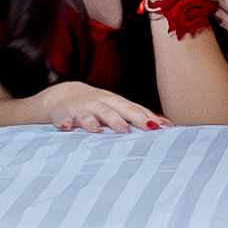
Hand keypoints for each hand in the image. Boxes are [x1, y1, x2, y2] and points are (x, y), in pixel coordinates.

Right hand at [18, 77, 163, 132]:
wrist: (61, 97)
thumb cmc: (95, 106)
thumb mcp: (115, 109)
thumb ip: (137, 116)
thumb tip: (166, 124)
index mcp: (116, 102)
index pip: (136, 109)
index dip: (151, 117)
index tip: (166, 128)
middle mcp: (103, 102)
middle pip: (123, 108)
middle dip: (137, 117)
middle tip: (151, 127)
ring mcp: (86, 108)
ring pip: (101, 112)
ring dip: (112, 120)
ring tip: (123, 129)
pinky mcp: (69, 115)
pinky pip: (75, 120)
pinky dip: (79, 124)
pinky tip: (87, 130)